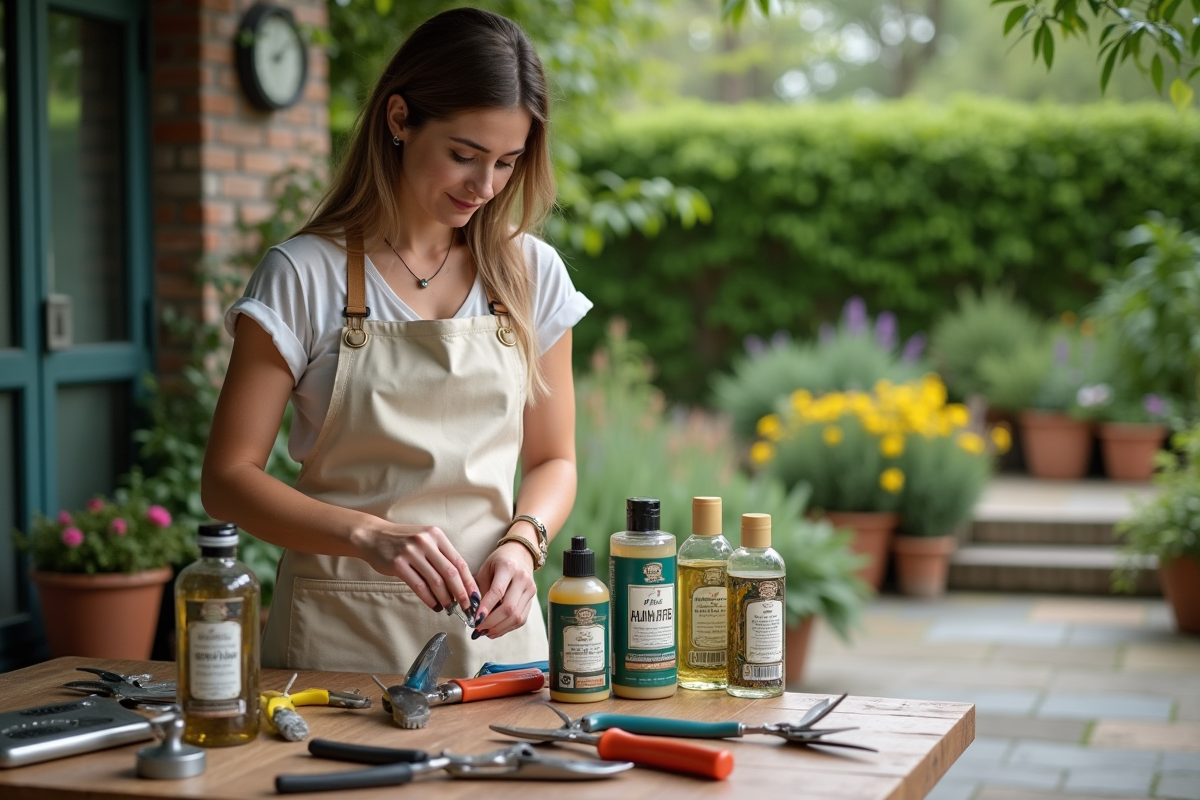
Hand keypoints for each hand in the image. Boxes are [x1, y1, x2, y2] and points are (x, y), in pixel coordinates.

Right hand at [350, 523, 478, 612]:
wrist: (373, 536)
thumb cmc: (402, 541)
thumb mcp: (425, 540)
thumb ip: (441, 556)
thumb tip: (459, 582)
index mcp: (436, 535)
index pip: (459, 562)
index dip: (469, 581)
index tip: (475, 596)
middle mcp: (426, 542)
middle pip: (450, 573)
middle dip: (461, 593)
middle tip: (467, 607)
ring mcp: (411, 552)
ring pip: (435, 581)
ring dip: (445, 598)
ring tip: (450, 608)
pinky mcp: (398, 564)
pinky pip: (418, 585)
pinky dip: (429, 599)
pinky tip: (435, 606)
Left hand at [472, 540, 537, 638]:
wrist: (521, 552)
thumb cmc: (498, 561)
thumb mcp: (485, 569)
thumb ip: (479, 590)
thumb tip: (475, 614)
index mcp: (508, 567)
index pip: (498, 592)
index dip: (486, 608)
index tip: (475, 620)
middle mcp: (522, 578)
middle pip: (509, 608)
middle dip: (491, 622)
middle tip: (478, 629)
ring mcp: (530, 589)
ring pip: (517, 617)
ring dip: (499, 628)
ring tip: (485, 632)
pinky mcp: (532, 598)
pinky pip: (521, 619)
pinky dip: (507, 627)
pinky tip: (496, 629)